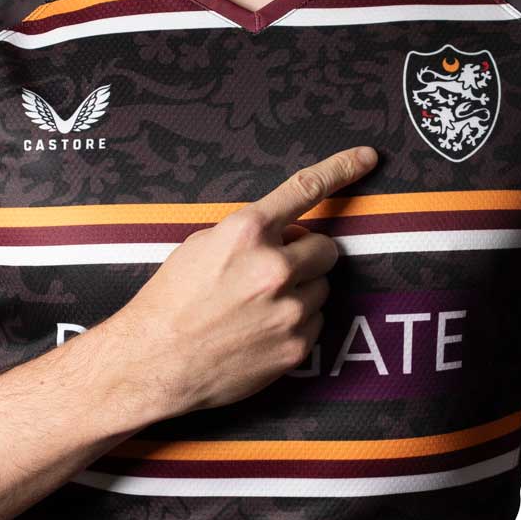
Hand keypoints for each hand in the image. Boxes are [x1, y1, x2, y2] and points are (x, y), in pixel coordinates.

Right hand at [110, 145, 378, 418]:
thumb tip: (287, 235)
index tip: (367, 157)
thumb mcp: (201, 246)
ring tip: (258, 307)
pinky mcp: (296, 346)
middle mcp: (274, 267)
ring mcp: (289, 310)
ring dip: (300, 292)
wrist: (153, 362)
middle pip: (325, 248)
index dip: (342, 168)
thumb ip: (249, 234)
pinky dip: (296, 325)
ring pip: (322, 288)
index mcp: (246, 232)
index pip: (305, 189)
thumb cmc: (170, 301)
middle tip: (276, 271)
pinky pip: (316, 323)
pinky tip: (260, 332)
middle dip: (307, 256)